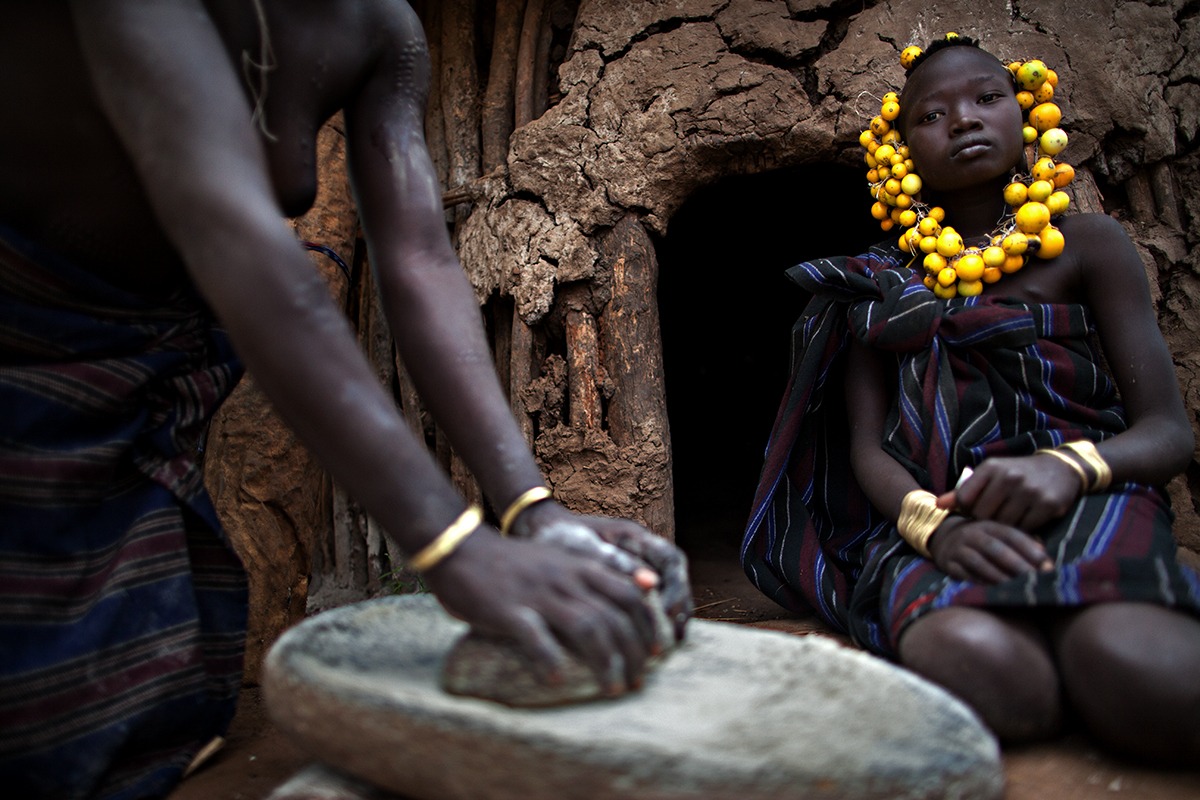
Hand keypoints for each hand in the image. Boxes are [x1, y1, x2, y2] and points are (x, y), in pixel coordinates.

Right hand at [423, 526, 660, 695]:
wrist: (462, 550)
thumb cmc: (516, 562)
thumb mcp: (564, 557)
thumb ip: (603, 570)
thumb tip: (649, 583)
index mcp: (580, 567)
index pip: (628, 594)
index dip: (647, 625)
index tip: (656, 652)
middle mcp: (565, 579)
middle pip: (614, 616)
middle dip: (633, 651)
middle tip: (639, 680)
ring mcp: (538, 594)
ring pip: (586, 627)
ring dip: (606, 661)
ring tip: (613, 688)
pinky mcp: (509, 610)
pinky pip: (535, 637)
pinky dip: (549, 659)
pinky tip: (557, 680)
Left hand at [514, 500, 692, 642]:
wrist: (541, 531)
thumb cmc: (560, 538)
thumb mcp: (582, 550)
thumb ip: (614, 564)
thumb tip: (650, 585)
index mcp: (633, 535)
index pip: (670, 559)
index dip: (676, 587)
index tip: (667, 614)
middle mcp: (642, 548)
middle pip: (675, 578)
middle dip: (680, 607)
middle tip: (677, 638)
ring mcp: (637, 563)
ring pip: (668, 590)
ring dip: (673, 617)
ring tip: (672, 645)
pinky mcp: (628, 579)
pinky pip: (651, 599)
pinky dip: (654, 620)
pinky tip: (652, 643)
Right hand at [929, 515, 1053, 583]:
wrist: (943, 539)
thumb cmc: (981, 540)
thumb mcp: (996, 534)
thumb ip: (1020, 543)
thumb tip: (1045, 557)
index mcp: (988, 525)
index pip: (1011, 534)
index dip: (1029, 549)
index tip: (1047, 565)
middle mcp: (971, 534)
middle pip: (995, 549)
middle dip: (1017, 565)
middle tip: (1034, 579)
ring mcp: (958, 548)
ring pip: (979, 562)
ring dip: (998, 576)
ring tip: (1015, 589)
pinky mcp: (948, 564)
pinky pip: (963, 575)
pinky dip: (978, 583)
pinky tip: (993, 592)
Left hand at [937, 453, 1081, 529]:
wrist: (1060, 470)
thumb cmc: (1016, 475)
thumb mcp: (989, 476)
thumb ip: (962, 492)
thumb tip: (936, 505)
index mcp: (991, 467)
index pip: (965, 499)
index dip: (968, 509)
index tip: (977, 509)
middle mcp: (1010, 476)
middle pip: (983, 515)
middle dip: (986, 520)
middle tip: (995, 516)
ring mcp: (1030, 490)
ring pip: (1003, 524)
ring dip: (1004, 526)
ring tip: (1009, 517)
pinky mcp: (1048, 504)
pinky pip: (1025, 528)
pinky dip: (1023, 529)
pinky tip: (1025, 520)